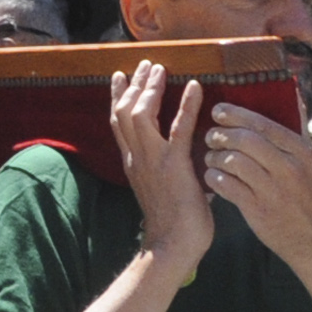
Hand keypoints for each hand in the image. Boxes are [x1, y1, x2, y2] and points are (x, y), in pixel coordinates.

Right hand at [112, 63, 214, 273]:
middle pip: (124, 111)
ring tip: (160, 70)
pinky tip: (195, 87)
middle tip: (143, 65)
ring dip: (150, 88)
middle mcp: (136, 157)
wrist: (172, 246)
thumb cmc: (172, 225)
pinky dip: (186, 105)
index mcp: (132, 163)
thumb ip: (165, 171)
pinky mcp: (175, 165)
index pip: (117, 122)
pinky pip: (178, 129)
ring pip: (140, 114)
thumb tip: (187, 161)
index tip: (119, 76)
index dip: (116, 96)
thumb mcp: (160, 191)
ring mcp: (153, 160)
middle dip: (133, 85)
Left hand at [203, 100, 311, 266]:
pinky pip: (226, 185)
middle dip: (221, 134)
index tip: (218, 111)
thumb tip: (292, 93)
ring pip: (232, 161)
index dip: (236, 114)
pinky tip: (213, 177)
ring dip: (214, 157)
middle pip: (245, 140)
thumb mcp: (310, 161)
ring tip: (210, 157)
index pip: (263, 124)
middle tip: (210, 136)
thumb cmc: (306, 193)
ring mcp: (274, 190)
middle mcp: (290, 168)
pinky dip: (214, 178)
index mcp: (302, 151)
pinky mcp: (258, 209)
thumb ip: (296, 129)